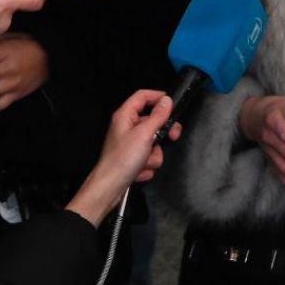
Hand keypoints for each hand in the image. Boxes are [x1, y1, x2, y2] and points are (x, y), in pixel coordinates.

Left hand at [67, 90, 177, 225]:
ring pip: (153, 142)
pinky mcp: (133, 159)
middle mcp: (127, 127)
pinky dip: (148, 165)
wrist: (110, 187)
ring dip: (154, 154)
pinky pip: (149, 157)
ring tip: (144, 162)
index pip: (142, 96)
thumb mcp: (144, 134)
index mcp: (125, 116)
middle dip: (163, 132)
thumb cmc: (123, 158)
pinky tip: (140, 171)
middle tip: (173, 137)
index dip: (158, 96)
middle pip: (152, 121)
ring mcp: (130, 144)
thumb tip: (167, 100)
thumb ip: (158, 116)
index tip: (173, 104)